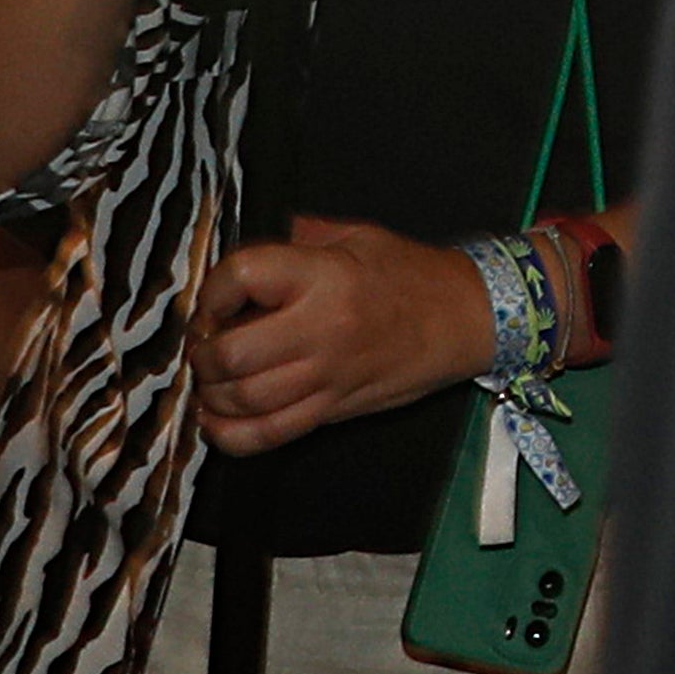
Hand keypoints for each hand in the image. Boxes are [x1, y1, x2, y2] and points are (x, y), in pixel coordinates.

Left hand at [190, 216, 490, 453]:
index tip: (218, 298)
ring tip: (216, 379)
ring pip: (243, 399)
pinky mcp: (333, 409)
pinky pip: (268, 435)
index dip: (213, 289)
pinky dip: (229, 436)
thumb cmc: (412, 274)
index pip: (241, 277)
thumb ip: (302, 239)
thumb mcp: (359, 237)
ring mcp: (328, 376)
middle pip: (231, 353)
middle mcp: (322, 329)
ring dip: (213, 393)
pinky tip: (217, 421)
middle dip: (205, 353)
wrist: (469, 318)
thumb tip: (253, 252)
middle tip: (209, 344)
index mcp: (326, 275)